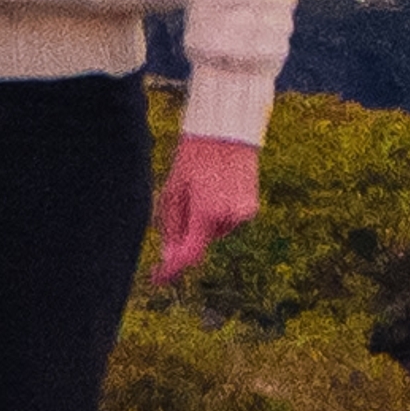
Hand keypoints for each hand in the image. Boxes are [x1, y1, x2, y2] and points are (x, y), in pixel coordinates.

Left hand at [152, 130, 259, 282]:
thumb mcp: (174, 190)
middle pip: (200, 240)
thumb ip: (171, 226)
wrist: (226, 132)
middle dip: (187, 231)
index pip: (189, 254)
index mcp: (206, 212)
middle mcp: (228, 217)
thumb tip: (168, 257)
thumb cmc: (193, 156)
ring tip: (201, 186)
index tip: (157, 278)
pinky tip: (216, 188)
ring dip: (204, 219)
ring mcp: (243, 214)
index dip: (172, 270)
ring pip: (214, 230)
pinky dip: (218, 212)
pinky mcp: (252, 208)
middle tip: (181, 201)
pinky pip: (228, 220)